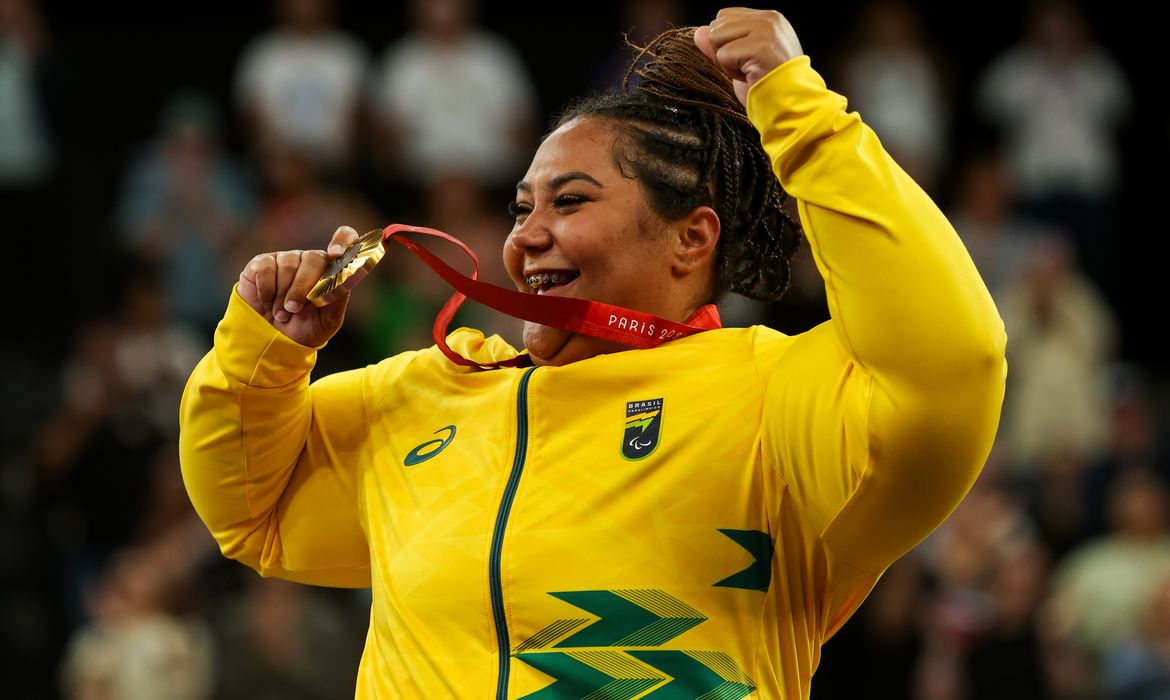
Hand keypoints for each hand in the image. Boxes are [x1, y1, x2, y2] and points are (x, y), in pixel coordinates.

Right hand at [237, 226, 360, 346]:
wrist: (274, 340)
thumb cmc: (306, 328)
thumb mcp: (329, 320)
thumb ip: (338, 298)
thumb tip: (343, 278)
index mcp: (331, 269)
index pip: (345, 238)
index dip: (343, 240)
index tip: (336, 253)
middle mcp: (310, 260)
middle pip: (313, 258)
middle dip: (303, 287)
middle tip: (295, 309)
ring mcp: (286, 259)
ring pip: (288, 265)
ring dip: (283, 295)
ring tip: (281, 313)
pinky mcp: (262, 263)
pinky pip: (266, 269)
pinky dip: (266, 290)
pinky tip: (267, 302)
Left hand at [694, 8, 803, 105]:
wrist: (790, 106)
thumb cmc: (768, 86)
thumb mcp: (741, 60)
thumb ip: (721, 43)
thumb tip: (698, 32)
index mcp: (768, 19)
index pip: (725, 16)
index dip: (726, 42)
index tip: (746, 59)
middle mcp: (768, 19)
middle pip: (717, 25)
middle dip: (724, 51)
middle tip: (747, 67)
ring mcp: (765, 30)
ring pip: (716, 37)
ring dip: (726, 61)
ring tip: (748, 70)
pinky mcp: (760, 46)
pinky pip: (723, 55)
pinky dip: (731, 72)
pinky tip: (751, 76)